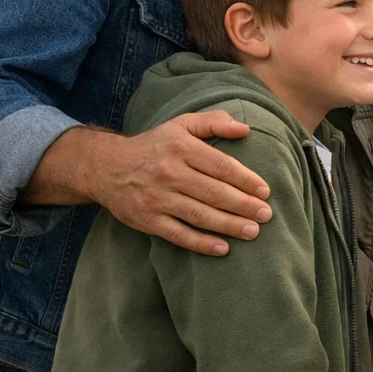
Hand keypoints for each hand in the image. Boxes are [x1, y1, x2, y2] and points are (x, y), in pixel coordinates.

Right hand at [28, 111, 269, 255]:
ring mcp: (157, 198)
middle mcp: (169, 173)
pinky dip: (201, 243)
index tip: (265, 191)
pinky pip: (178, 234)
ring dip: (228, 225)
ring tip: (253, 232)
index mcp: (181, 147)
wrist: (106, 167)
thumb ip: (214, 122)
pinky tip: (222, 248)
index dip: (245, 180)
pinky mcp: (147, 220)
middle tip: (266, 215)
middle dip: (243, 205)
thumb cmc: (155, 145)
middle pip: (213, 192)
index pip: (220, 165)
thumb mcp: (181, 124)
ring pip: (199, 215)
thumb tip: (245, 129)